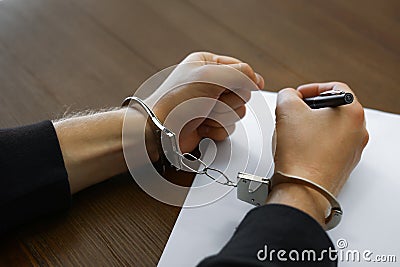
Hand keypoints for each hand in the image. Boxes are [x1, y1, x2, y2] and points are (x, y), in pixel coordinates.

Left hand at [146, 52, 263, 153]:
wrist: (160, 131)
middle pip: (242, 92)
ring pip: (238, 111)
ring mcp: (210, 104)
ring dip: (221, 115)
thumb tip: (256, 79)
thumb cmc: (176, 101)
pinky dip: (217, 129)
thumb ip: (240, 73)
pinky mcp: (209, 124)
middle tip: (210, 100)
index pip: (241, 68)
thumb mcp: (210, 76)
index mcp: (208, 64)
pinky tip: (202, 127)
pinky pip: (228, 127)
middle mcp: (210, 83)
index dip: (244, 79)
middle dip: (228, 100)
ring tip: (202, 114)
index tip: (243, 85)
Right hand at [268, 82, 368, 223]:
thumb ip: (287, 94)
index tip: (299, 95)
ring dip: (310, 127)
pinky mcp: (342, 165)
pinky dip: (313, 144)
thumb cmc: (301, 154)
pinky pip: (328, 146)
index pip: (335, 88)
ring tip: (292, 134)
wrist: (304, 189)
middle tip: (293, 113)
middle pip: (333, 109)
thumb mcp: (287, 110)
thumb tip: (289, 96)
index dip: (312, 88)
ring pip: (330, 129)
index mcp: (352, 113)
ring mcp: (352, 150)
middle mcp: (358, 132)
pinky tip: (297, 150)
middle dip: (310, 109)